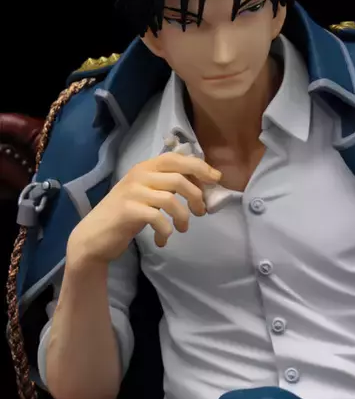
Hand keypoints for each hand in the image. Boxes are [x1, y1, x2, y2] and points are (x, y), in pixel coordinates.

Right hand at [67, 151, 220, 263]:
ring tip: (183, 229)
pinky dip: (166, 231)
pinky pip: (158, 218)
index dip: (199, 167)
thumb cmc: (127, 214)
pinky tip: (163, 240)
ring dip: (183, 217)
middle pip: (178, 178)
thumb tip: (203, 185)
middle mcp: (139, 175)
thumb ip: (169, 185)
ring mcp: (132, 192)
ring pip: (171, 200)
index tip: (216, 179)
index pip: (176, 158)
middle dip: (196, 196)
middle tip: (201, 212)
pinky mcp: (128, 211)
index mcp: (146, 167)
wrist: (94, 236)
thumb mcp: (149, 193)